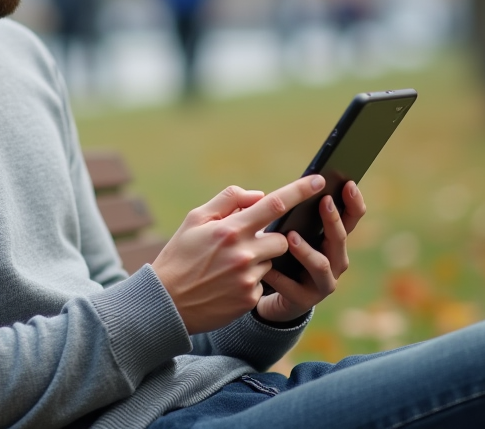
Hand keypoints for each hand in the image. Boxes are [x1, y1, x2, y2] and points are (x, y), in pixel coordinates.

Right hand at [151, 175, 325, 334]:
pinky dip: (250, 281)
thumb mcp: (195, 219)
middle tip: (246, 243)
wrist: (166, 303)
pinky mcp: (249, 299)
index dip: (299, 191)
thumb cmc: (179, 255)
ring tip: (229, 267)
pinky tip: (227, 284)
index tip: (319, 181)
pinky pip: (262, 284)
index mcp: (230, 229)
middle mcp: (243, 253)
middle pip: (281, 239)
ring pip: (271, 262)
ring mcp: (247, 279)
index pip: (273, 204)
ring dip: (259, 260)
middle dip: (271, 239)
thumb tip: (259, 195)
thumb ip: (228, 200)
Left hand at [255, 180, 365, 323]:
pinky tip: (267, 268)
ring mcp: (322, 283)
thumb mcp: (291, 231)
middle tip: (324, 201)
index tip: (348, 183)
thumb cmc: (284, 255)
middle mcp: (335, 261)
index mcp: (333, 241)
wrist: (275, 296)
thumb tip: (287, 190)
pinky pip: (292, 288)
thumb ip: (293, 213)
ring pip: (321, 265)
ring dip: (306, 251)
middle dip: (333, 220)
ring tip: (290, 237)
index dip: (353, 202)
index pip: (352, 219)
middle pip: (339, 239)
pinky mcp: (304, 301)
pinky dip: (280, 277)